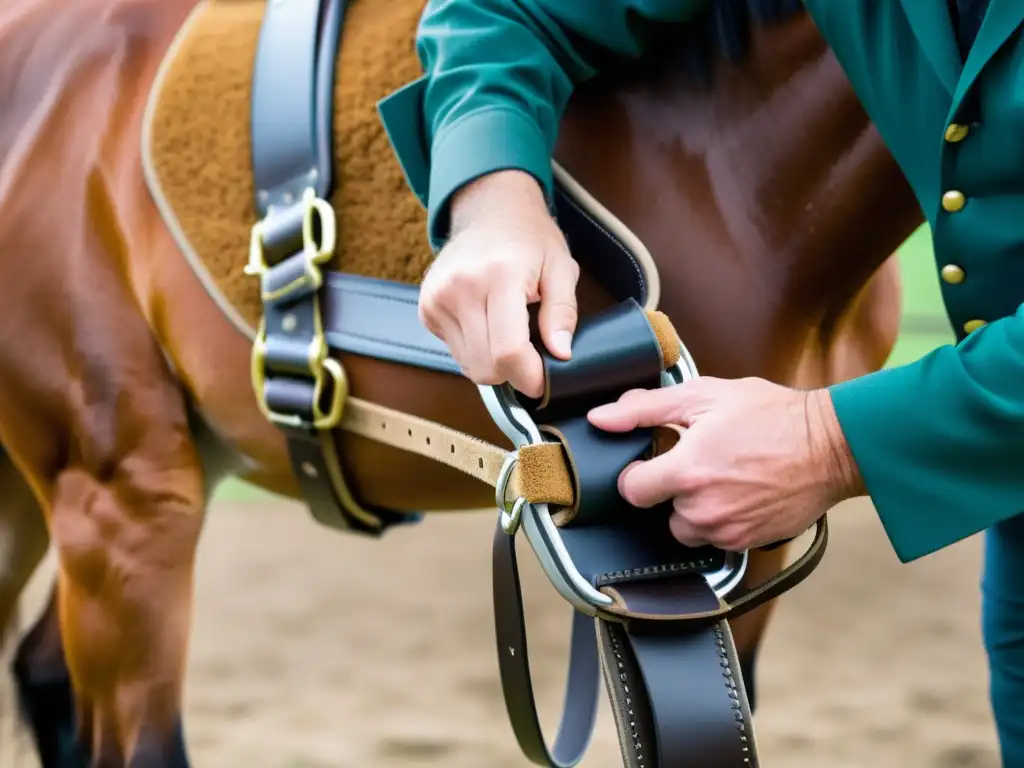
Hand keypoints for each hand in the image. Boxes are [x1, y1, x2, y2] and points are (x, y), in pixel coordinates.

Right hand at [418, 170, 579, 398]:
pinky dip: (475, 349)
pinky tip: (486, 323)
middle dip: (512, 372)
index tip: (541, 382)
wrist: (488, 211)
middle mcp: (461, 287)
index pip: (508, 350)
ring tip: (507, 331)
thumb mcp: (561, 268)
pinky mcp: (426, 308)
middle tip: (530, 354)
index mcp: (499, 275)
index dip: (528, 377)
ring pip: (468, 365)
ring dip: (492, 362)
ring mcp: (437, 298)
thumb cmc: (529, 239)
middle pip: (485, 366)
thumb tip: (561, 353)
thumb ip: (563, 313)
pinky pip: (454, 352)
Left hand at [587, 377, 863, 549]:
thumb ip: (644, 408)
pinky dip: (721, 520)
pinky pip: (716, 539)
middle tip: (701, 461)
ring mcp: (726, 531)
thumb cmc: (771, 415)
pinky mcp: (748, 543)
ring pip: (688, 529)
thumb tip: (600, 418)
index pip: (631, 490)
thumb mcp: (704, 395)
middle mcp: (702, 509)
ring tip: (722, 477)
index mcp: (686, 472)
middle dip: (672, 489)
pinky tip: (740, 493)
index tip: (654, 462)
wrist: (832, 445)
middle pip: (660, 511)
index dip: (638, 473)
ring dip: (696, 508)